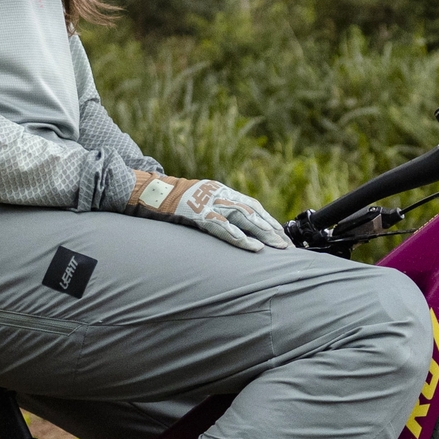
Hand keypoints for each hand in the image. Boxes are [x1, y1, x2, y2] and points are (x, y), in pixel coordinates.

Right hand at [127, 171, 292, 251]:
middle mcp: (219, 194)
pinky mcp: (199, 213)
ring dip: (263, 233)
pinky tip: (253, 248)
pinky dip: (240, 238)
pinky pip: (223, 227)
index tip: (282, 235)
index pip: (251, 205)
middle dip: (271, 229)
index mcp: (220, 191)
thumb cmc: (172, 201)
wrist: (150, 192)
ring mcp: (209, 202)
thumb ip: (213, 210)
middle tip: (287, 246)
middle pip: (252, 212)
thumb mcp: (197, 201)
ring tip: (277, 247)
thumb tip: (230, 225)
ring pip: (243, 217)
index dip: (267, 220)